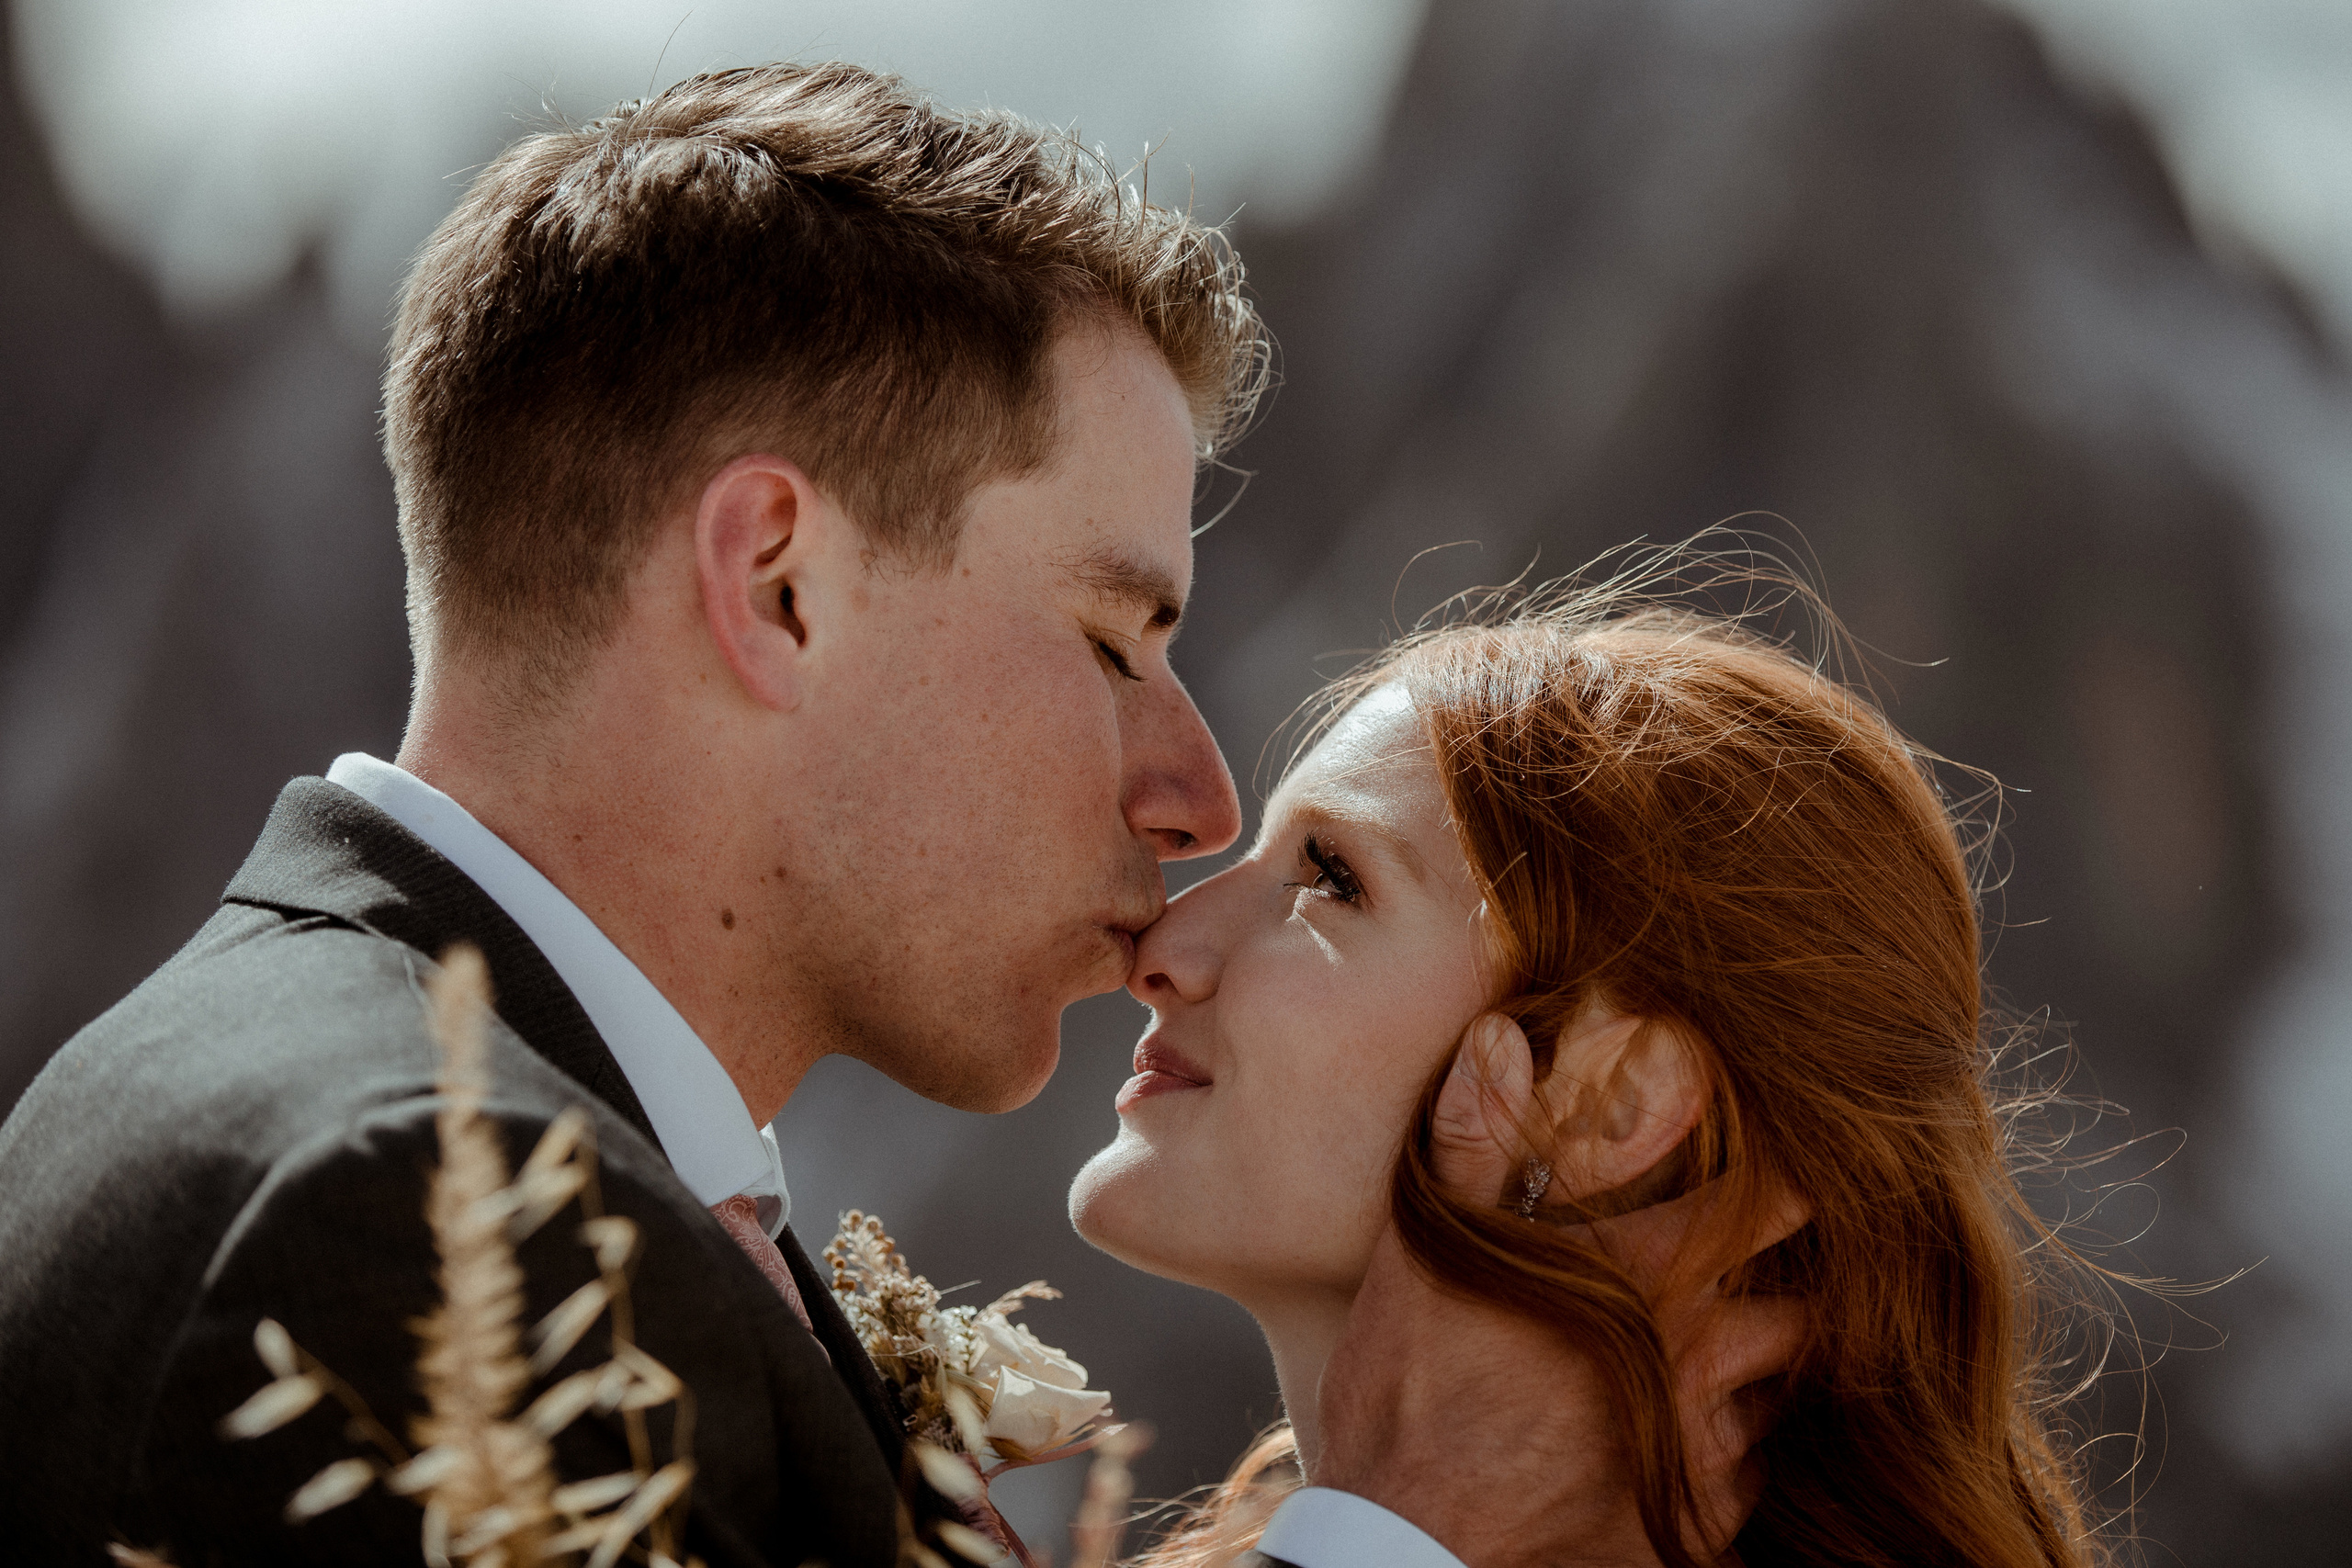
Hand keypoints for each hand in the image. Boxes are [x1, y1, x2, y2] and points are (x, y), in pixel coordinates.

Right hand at [1313, 1014, 1804, 1566]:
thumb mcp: (1427, 1248)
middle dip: (1780, 1292)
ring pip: (1771, 1398)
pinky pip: (1743, 1482)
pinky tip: (1683, 1446)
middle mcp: (1691, 1359)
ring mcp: (1699, 1451)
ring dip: (1753, 1377)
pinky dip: (1724, 1460)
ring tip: (1715, 1362)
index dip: (1785, 1184)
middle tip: (1756, 1273)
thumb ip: (1474, 1140)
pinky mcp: (1690, 1523)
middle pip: (1791, 1313)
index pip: (1758, 1205)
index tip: (1794, 1168)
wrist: (1415, 1543)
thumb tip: (1499, 1037)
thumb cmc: (1414, 1391)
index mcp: (1638, 1274)